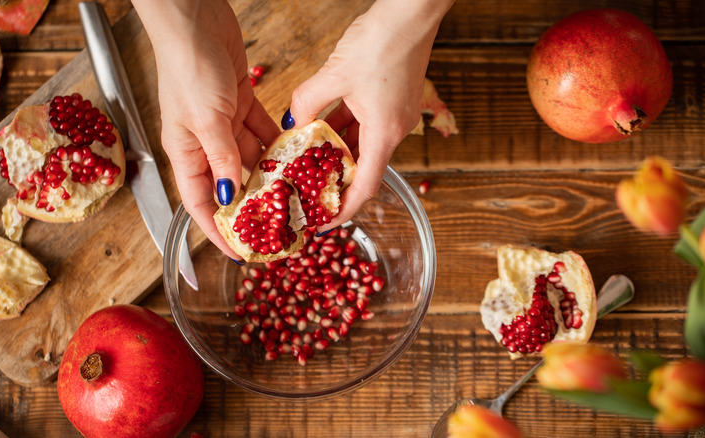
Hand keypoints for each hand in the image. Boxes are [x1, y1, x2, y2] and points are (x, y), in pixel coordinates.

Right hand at [132, 0, 279, 260]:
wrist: (195, 20)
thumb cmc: (187, 67)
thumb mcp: (206, 119)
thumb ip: (222, 157)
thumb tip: (232, 194)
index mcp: (185, 152)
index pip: (201, 203)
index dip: (218, 231)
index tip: (241, 252)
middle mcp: (204, 143)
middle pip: (230, 185)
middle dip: (254, 206)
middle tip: (280, 226)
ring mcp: (223, 123)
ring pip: (251, 160)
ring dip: (272, 176)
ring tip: (297, 196)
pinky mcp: (241, 103)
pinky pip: (263, 133)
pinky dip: (279, 145)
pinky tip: (298, 158)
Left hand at [288, 0, 452, 230]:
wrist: (412, 11)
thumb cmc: (382, 41)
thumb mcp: (334, 74)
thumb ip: (308, 102)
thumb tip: (292, 121)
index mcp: (385, 133)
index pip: (364, 188)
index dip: (343, 211)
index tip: (322, 225)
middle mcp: (394, 130)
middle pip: (362, 169)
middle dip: (334, 183)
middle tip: (306, 193)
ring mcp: (394, 115)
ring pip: (360, 145)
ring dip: (335, 154)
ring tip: (306, 163)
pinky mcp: (390, 100)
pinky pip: (363, 124)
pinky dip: (341, 130)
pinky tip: (318, 128)